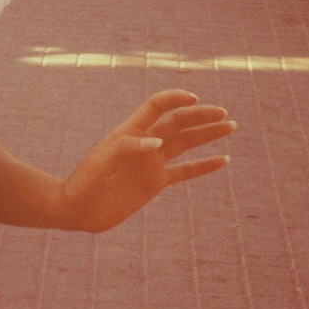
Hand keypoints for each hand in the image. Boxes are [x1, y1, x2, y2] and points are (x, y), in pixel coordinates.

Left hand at [59, 90, 233, 233]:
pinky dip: (204, 166)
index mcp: (130, 131)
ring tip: (231, 125)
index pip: (157, 106)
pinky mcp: (155, 183)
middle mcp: (145, 143)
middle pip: (178, 123)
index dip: (175, 99)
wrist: (78, 209)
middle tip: (224, 114)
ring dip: (208, 134)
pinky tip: (223, 160)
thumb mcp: (102, 161)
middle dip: (201, 116)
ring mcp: (152, 163)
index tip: (195, 100)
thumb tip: (157, 143)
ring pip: (186, 143)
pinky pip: (185, 171)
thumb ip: (128, 147)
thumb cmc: (85, 182)